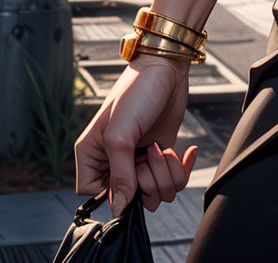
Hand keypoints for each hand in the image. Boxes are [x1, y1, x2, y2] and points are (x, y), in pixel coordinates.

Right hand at [74, 54, 196, 216]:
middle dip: (148, 181)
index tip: (130, 177)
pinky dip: (181, 169)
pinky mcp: (161, 154)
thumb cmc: (136, 93)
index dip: (114, 193)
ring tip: (162, 149)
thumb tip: (119, 209)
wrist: (166, 68)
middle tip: (150, 152)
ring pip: (154, 194)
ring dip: (166, 176)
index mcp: (93, 155)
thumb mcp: (121, 136)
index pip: (93, 195)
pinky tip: (185, 151)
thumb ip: (119, 175)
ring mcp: (139, 159)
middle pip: (130, 199)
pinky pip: (173, 181)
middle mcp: (115, 160)